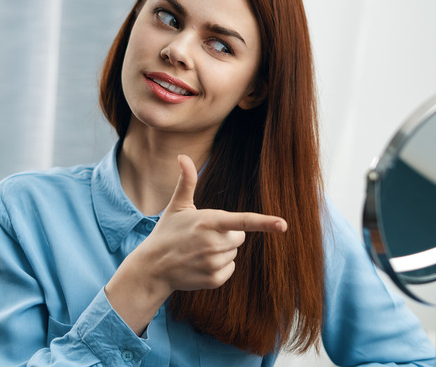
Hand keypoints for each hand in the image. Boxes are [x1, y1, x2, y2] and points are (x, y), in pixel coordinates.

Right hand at [151, 154, 286, 291]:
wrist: (152, 267)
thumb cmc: (167, 232)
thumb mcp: (177, 206)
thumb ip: (186, 181)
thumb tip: (182, 156)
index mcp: (209, 221)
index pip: (243, 221)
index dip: (265, 222)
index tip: (283, 224)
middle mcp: (214, 243)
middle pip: (240, 237)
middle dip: (227, 235)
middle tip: (203, 236)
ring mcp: (214, 263)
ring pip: (234, 253)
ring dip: (222, 252)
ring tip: (199, 251)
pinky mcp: (213, 279)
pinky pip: (230, 270)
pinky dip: (219, 268)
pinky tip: (201, 264)